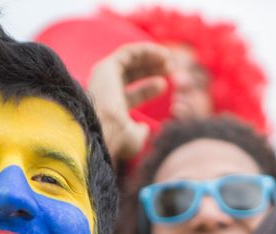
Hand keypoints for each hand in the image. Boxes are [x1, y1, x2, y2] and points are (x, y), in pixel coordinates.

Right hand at [88, 42, 171, 164]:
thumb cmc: (118, 140)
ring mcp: (104, 78)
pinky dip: (146, 50)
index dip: (149, 89)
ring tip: (169, 59)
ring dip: (150, 57)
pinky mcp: (106, 66)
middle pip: (131, 75)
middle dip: (151, 70)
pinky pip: (128, 52)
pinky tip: (163, 54)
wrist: (104, 132)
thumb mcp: (134, 139)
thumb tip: (145, 128)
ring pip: (129, 60)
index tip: (165, 85)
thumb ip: (140, 132)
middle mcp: (105, 91)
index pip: (132, 94)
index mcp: (110, 109)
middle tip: (171, 69)